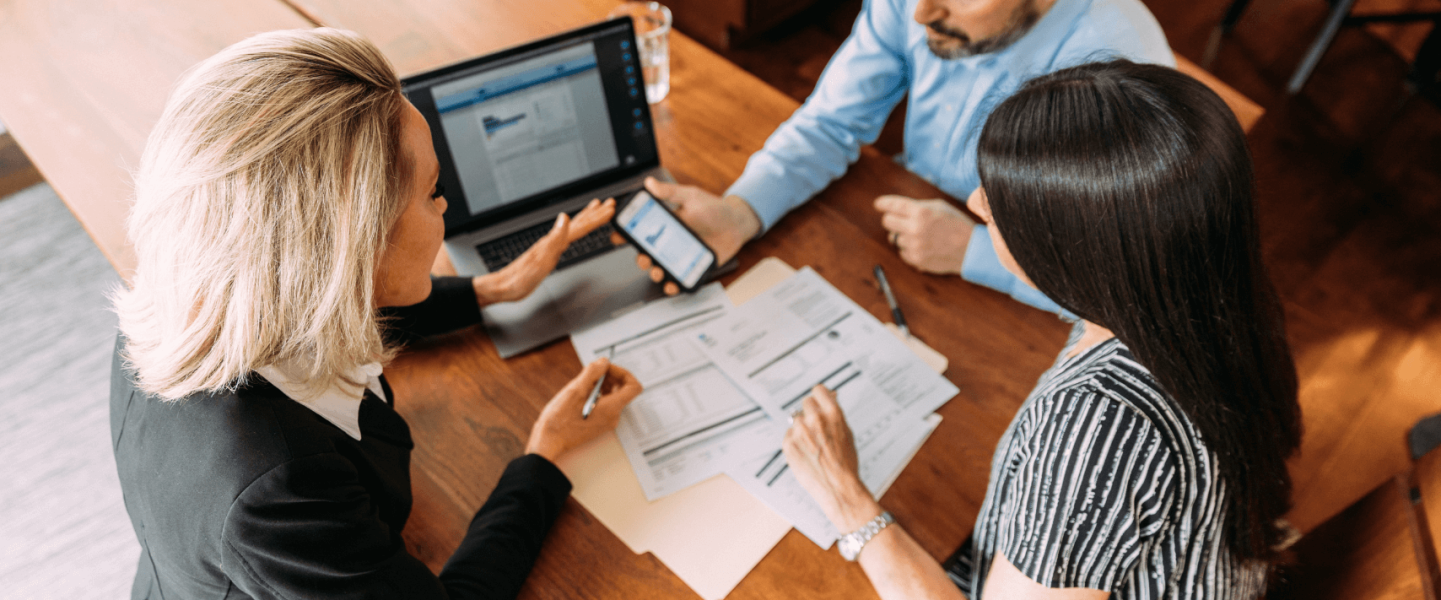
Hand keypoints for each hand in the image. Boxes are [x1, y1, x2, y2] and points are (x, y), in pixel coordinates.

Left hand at [473, 198, 615, 305]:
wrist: (504, 286)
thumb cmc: (521, 277)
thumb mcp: (541, 260)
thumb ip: (555, 238)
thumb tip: (564, 217)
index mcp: (553, 241)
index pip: (579, 226)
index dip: (595, 218)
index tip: (610, 208)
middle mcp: (552, 240)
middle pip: (577, 223)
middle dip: (594, 213)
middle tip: (609, 203)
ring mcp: (550, 246)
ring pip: (572, 228)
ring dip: (586, 218)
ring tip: (595, 209)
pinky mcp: (548, 253)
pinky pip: (566, 237)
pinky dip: (574, 230)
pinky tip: (573, 230)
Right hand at [524, 357, 642, 462]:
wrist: (549, 441)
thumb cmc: (560, 421)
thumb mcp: (575, 390)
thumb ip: (593, 372)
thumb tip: (604, 362)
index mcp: (611, 408)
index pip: (634, 386)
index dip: (622, 372)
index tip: (607, 368)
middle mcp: (613, 416)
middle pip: (624, 390)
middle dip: (610, 377)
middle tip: (593, 373)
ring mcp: (606, 421)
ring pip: (613, 396)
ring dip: (602, 385)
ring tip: (584, 383)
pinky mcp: (598, 423)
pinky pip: (605, 405)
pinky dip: (597, 394)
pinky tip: (582, 394)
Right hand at [612, 177, 760, 295]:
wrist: (737, 224)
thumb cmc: (714, 208)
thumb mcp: (690, 197)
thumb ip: (670, 192)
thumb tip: (650, 184)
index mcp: (665, 224)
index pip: (640, 230)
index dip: (625, 234)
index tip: (617, 236)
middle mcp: (670, 241)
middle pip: (647, 253)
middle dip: (641, 259)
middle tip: (644, 258)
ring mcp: (680, 255)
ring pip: (660, 268)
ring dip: (655, 273)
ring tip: (658, 272)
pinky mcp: (692, 266)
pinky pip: (679, 278)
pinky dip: (673, 284)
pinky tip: (672, 284)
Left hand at [783, 385, 882, 532]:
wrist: (838, 487)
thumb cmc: (845, 463)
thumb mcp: (847, 433)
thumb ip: (835, 414)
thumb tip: (830, 396)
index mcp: (833, 414)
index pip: (818, 390)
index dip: (819, 396)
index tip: (818, 401)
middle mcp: (815, 419)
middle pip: (806, 403)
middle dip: (810, 412)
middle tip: (816, 427)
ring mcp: (800, 431)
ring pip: (796, 420)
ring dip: (802, 429)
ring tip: (813, 446)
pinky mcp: (788, 444)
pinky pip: (789, 435)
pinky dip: (795, 442)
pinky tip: (806, 453)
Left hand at [875, 195, 974, 274]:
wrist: (970, 249)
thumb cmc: (956, 224)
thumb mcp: (939, 206)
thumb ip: (917, 206)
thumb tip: (896, 207)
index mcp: (921, 212)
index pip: (892, 205)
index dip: (882, 204)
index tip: (878, 204)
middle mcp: (915, 228)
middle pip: (887, 222)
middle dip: (892, 220)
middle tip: (900, 220)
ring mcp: (914, 246)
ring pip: (894, 238)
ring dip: (903, 235)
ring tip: (920, 235)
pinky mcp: (915, 260)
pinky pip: (901, 252)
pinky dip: (908, 249)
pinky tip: (922, 246)